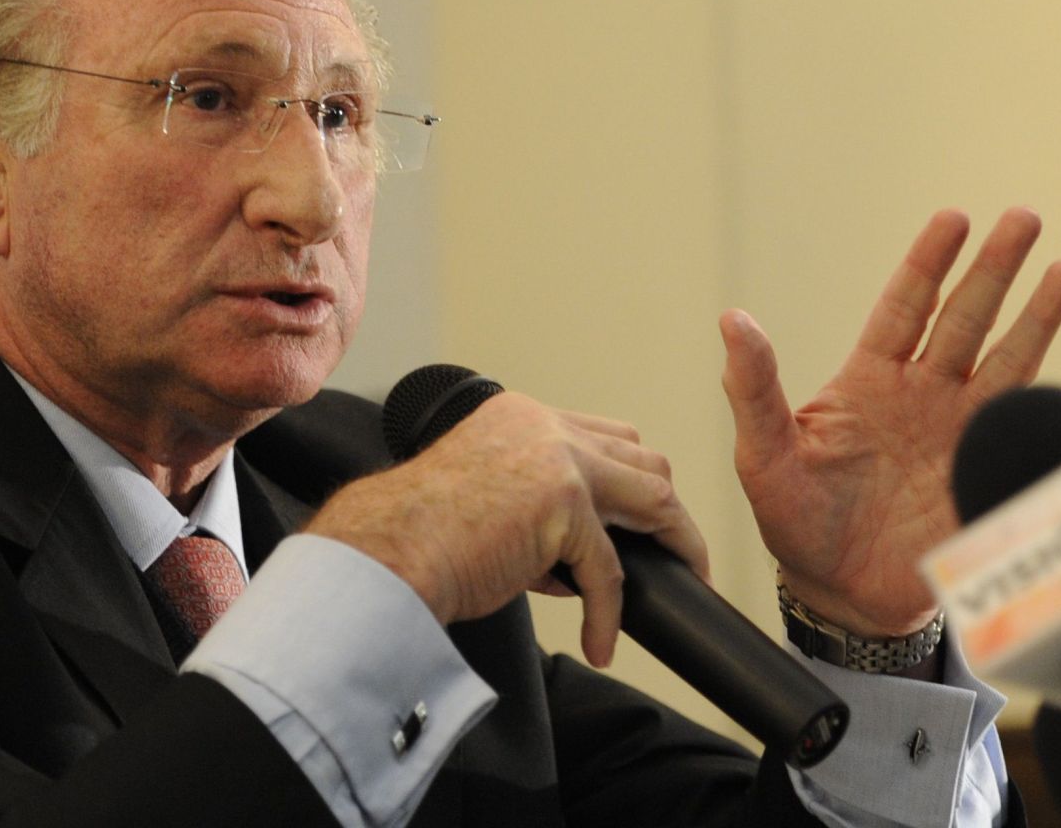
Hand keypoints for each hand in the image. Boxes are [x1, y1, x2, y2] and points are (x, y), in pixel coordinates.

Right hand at [306, 392, 701, 666]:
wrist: (381, 553)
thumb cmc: (413, 537)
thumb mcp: (483, 497)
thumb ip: (535, 505)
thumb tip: (584, 555)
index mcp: (519, 417)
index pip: (602, 435)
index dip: (629, 479)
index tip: (642, 521)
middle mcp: (542, 427)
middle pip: (641, 456)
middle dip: (662, 508)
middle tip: (675, 554)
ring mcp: (557, 460)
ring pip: (651, 497)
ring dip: (672, 543)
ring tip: (678, 580)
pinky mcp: (564, 505)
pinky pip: (608, 570)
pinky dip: (607, 612)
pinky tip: (600, 642)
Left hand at [720, 207, 1060, 636]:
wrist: (839, 594)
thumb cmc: (794, 521)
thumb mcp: (764, 454)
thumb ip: (753, 389)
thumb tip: (732, 320)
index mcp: (869, 381)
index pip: (904, 307)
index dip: (928, 262)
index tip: (953, 218)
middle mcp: (922, 395)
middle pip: (966, 318)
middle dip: (995, 269)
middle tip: (1023, 218)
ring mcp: (961, 431)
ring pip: (1010, 359)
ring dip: (1040, 317)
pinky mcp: (988, 473)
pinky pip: (1037, 428)